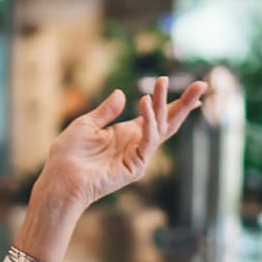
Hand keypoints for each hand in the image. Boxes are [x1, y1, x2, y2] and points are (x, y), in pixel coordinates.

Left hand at [41, 76, 206, 212]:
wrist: (60, 179)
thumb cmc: (69, 155)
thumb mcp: (86, 125)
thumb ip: (105, 111)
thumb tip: (121, 93)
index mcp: (127, 134)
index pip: (157, 116)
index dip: (175, 103)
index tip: (195, 89)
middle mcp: (136, 144)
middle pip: (168, 122)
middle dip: (185, 104)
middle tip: (201, 85)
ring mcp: (138, 156)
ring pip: (161, 128)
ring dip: (163, 104)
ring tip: (161, 81)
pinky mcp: (135, 167)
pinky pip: (148, 141)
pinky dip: (150, 121)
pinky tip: (145, 102)